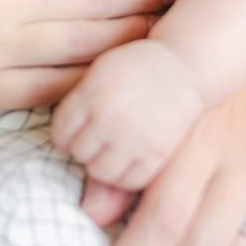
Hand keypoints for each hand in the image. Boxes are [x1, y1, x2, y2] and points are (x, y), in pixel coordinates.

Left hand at [51, 39, 205, 189]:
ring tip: (114, 149)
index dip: (66, 134)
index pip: (61, 133)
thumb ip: (79, 104)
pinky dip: (126, 176)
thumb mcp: (100, 73)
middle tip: (99, 138)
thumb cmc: (136, 67)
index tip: (79, 128)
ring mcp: (134, 138)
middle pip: (79, 153)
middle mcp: (110, 118)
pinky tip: (130, 159)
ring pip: (101, 172)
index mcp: (91, 94)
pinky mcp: (157, 154)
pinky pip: (129, 181)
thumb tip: (61, 146)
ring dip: (103, 164)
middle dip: (85, 147)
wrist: (184, 64)